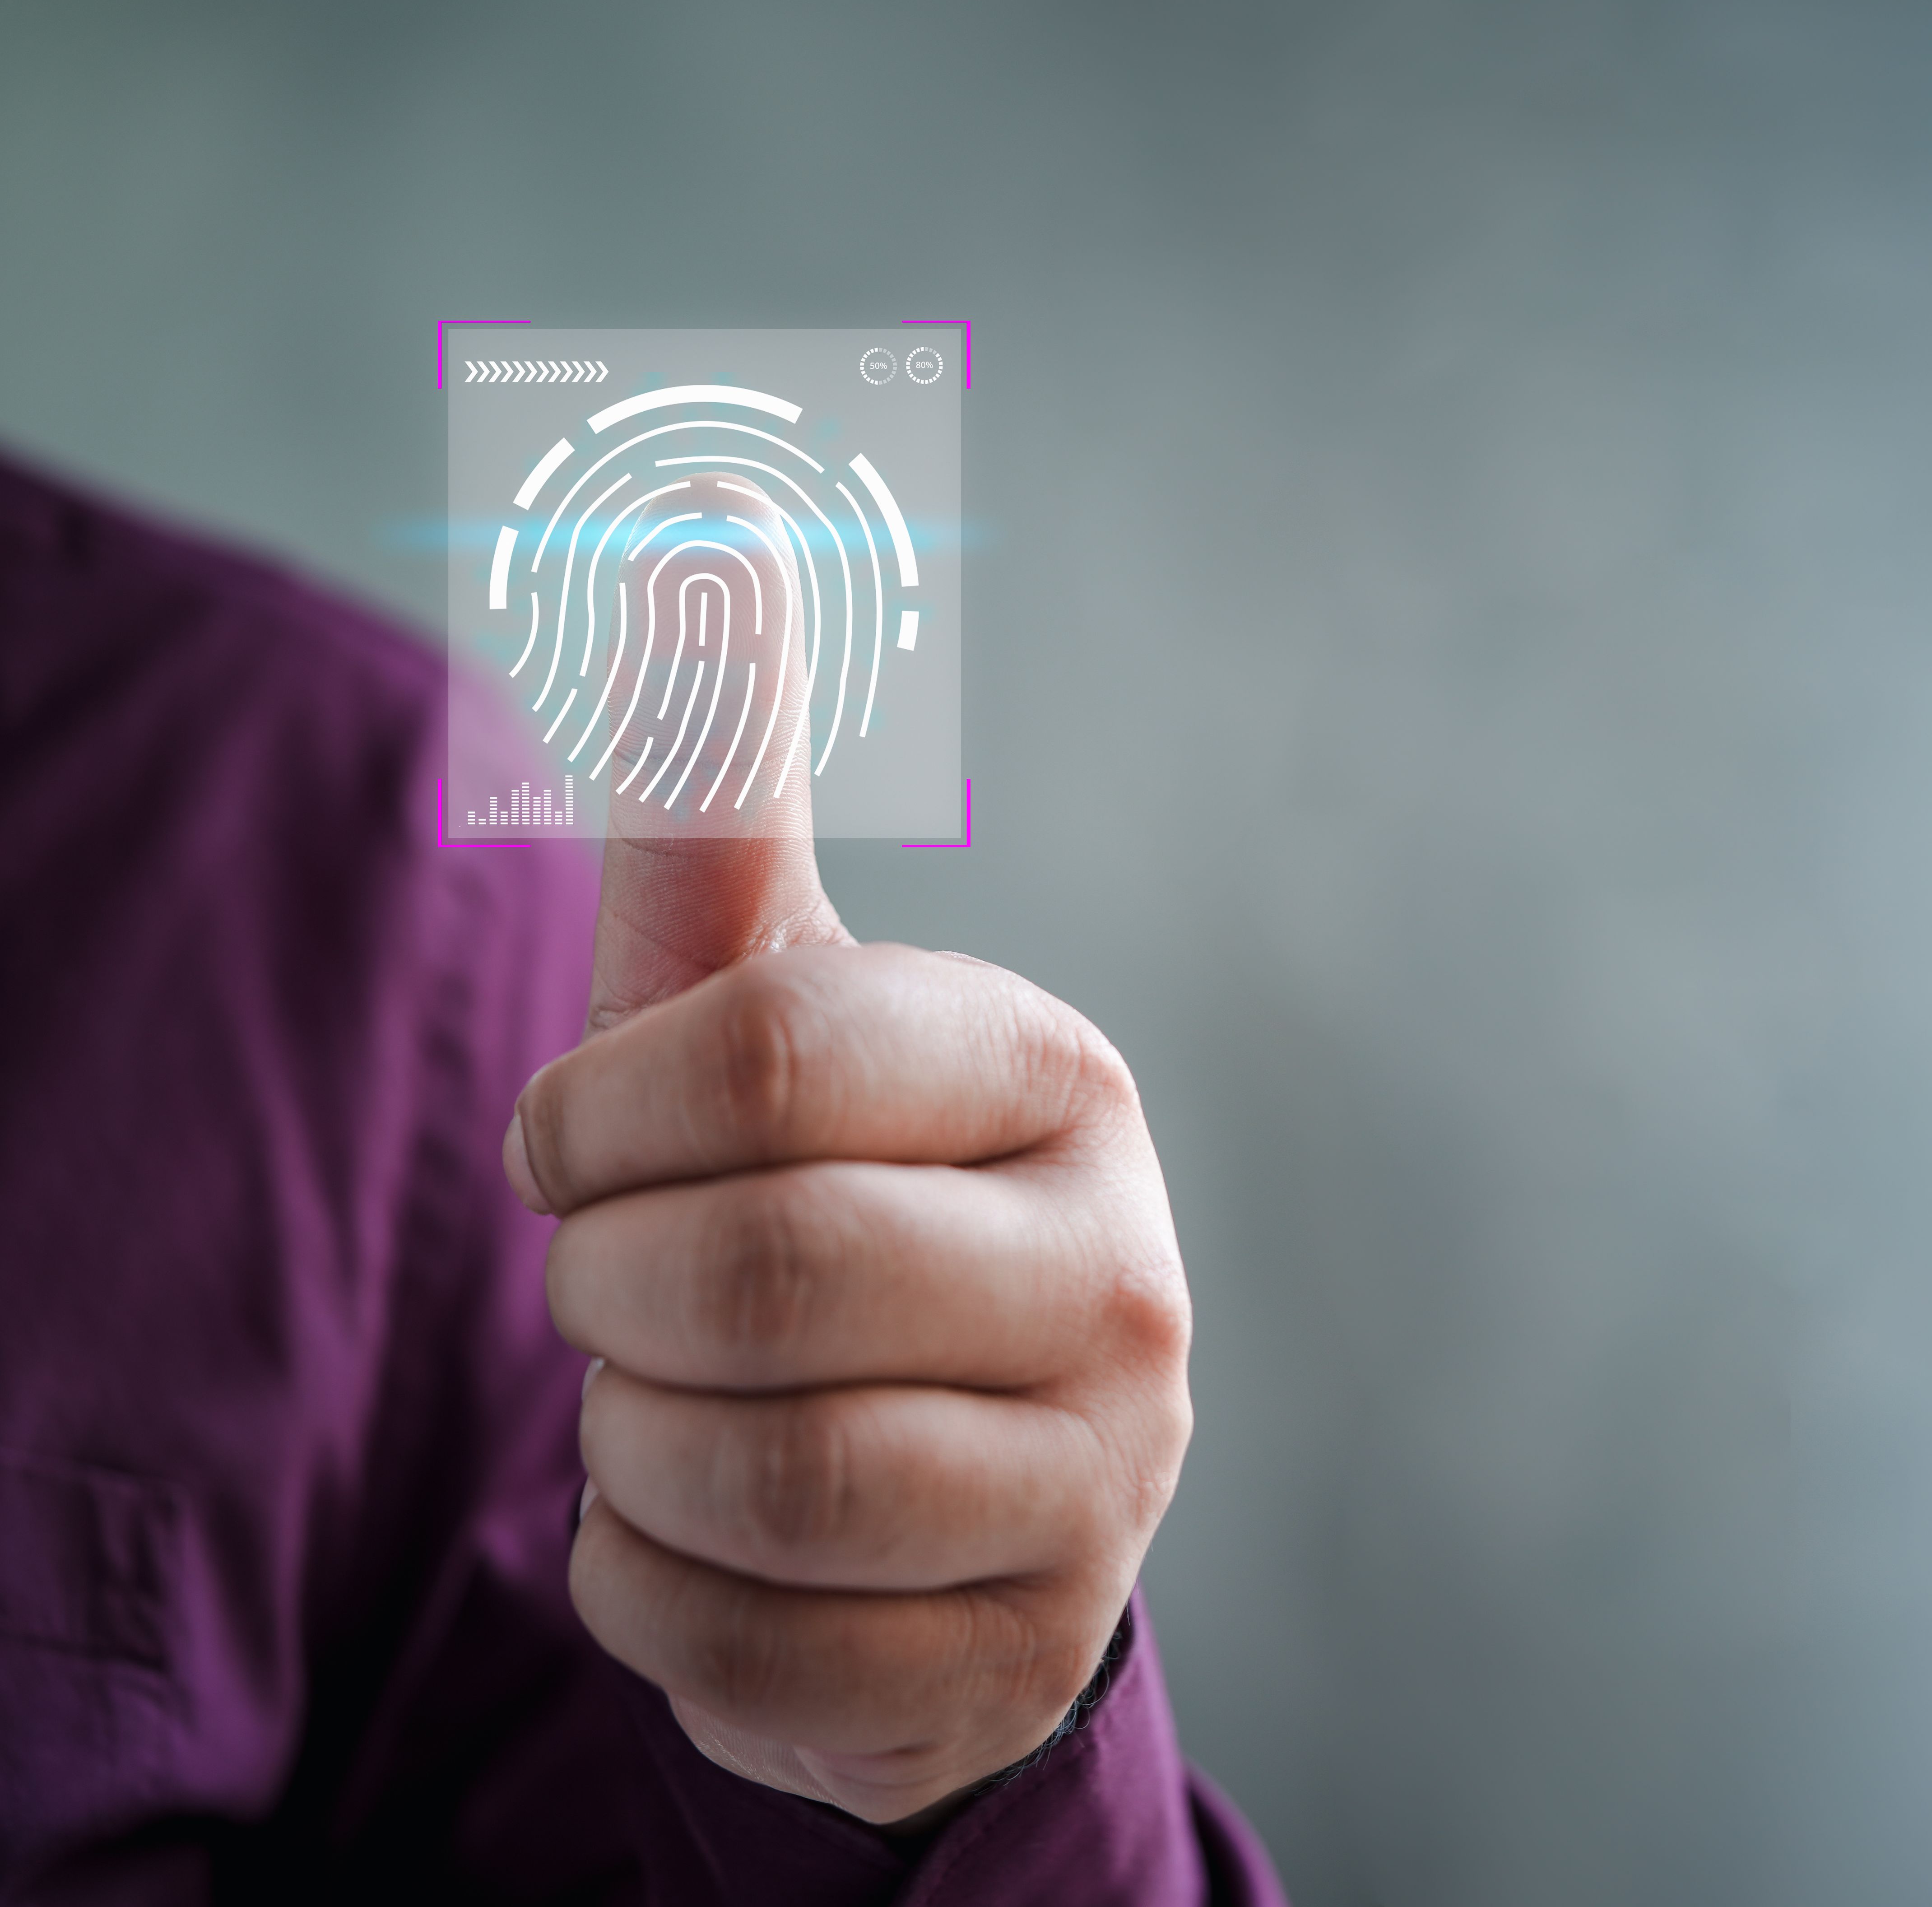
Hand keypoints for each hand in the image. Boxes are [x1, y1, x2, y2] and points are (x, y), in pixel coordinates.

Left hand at [502, 703, 1189, 1826]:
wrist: (944, 1491)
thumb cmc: (824, 1200)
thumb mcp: (767, 1000)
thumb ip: (727, 779)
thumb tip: (709, 505)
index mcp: (1063, 1082)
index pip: (774, 1059)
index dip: (598, 1116)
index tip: (573, 1147)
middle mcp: (1128, 1279)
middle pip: (767, 1279)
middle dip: (618, 1296)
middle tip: (626, 1294)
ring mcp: (1105, 1482)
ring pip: (762, 1477)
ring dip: (636, 1452)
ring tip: (677, 1414)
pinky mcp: (1028, 1655)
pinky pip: (748, 1649)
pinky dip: (659, 1600)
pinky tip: (717, 1547)